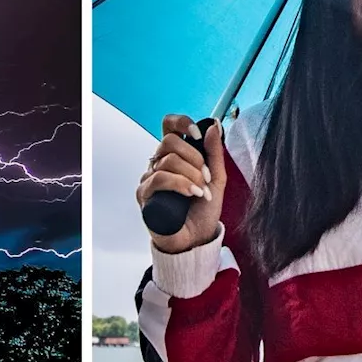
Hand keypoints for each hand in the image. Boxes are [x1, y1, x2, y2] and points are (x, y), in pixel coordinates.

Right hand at [136, 114, 225, 253]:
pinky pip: (159, 178)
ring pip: (168, 160)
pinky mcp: (144, 194)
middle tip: (206, 176)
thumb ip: (215, 152)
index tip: (197, 134)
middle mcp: (160, 164)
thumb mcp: (217, 178)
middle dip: (194, 158)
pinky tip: (191, 194)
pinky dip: (180, 184)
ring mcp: (150, 178)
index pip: (169, 126)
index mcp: (176, 156)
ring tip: (201, 192)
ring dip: (192, 175)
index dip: (181, 123)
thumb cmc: (203, 211)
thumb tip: (214, 126)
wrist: (197, 238)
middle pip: (169, 141)